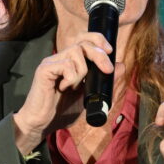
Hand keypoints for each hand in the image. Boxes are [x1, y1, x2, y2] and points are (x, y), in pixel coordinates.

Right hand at [12, 33, 114, 152]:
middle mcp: (61, 58)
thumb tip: (121, 66)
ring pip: (75, 52)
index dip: (98, 40)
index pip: (85, 39)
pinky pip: (65, 64)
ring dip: (83, 70)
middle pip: (83, 42)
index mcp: (71, 62)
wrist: (42, 124)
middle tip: (107, 70)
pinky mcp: (44, 69)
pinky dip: (71, 77)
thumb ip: (103, 81)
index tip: (110, 51)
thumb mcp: (88, 96)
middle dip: (99, 54)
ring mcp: (52, 63)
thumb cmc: (61, 111)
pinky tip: (64, 88)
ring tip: (75, 86)